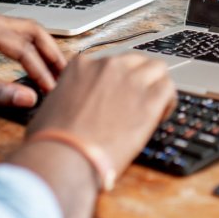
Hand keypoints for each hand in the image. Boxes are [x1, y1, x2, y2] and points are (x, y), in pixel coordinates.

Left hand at [0, 10, 65, 106]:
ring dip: (44, 50)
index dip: (40, 70)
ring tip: (57, 71)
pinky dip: (31, 49)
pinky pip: (16, 36)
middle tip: (65, 76)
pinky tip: (38, 65)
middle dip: (51, 53)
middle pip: (33, 31)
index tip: (50, 90)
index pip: (23, 48)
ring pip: (27, 31)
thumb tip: (28, 99)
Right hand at [25, 53, 175, 175]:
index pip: (108, 64)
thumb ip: (69, 98)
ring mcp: (130, 80)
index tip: (116, 97)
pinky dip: (168, 101)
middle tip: (138, 100)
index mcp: (81, 65)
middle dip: (138, 78)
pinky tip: (160, 116)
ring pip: (157, 68)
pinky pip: (168, 89)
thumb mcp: (52, 107)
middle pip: (135, 61)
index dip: (115, 81)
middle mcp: (107, 66)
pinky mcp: (148, 100)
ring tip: (155, 107)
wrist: (63, 156)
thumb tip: (75, 110)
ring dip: (156, 84)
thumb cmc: (50, 141)